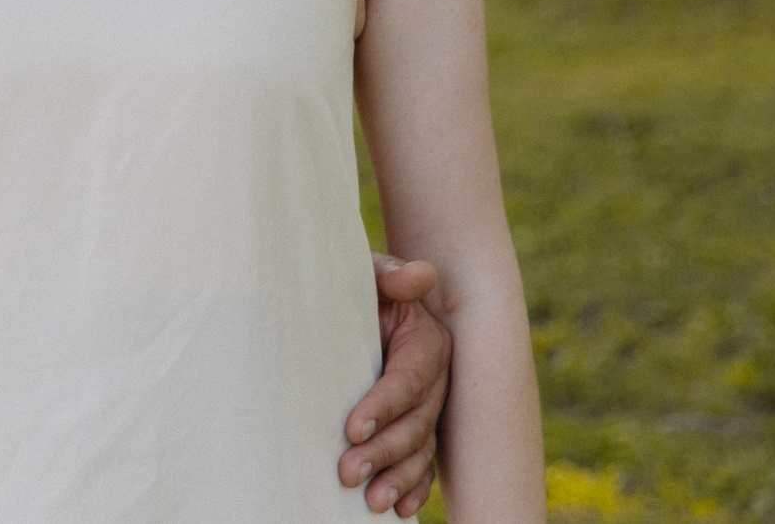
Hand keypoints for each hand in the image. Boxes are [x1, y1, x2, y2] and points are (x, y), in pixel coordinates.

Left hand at [341, 254, 448, 515]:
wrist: (340, 301)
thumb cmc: (349, 284)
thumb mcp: (365, 273)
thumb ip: (389, 275)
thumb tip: (422, 274)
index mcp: (426, 341)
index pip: (410, 379)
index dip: (384, 405)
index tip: (351, 429)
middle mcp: (435, 378)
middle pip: (417, 422)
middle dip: (384, 451)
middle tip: (348, 473)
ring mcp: (428, 406)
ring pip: (421, 448)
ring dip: (399, 477)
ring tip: (370, 501)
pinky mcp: (415, 426)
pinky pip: (423, 462)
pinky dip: (415, 486)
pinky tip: (400, 508)